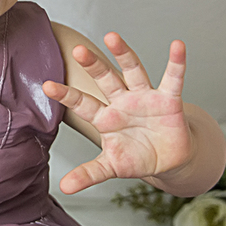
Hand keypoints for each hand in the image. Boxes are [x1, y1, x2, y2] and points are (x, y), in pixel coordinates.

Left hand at [43, 35, 193, 193]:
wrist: (168, 160)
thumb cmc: (136, 157)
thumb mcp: (111, 166)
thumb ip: (89, 174)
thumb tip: (64, 188)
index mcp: (106, 118)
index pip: (83, 104)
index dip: (66, 95)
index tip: (47, 85)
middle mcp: (123, 102)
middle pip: (105, 80)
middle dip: (93, 65)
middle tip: (77, 50)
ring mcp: (145, 98)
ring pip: (133, 71)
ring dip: (124, 54)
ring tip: (112, 37)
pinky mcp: (169, 100)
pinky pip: (173, 79)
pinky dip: (177, 63)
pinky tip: (178, 45)